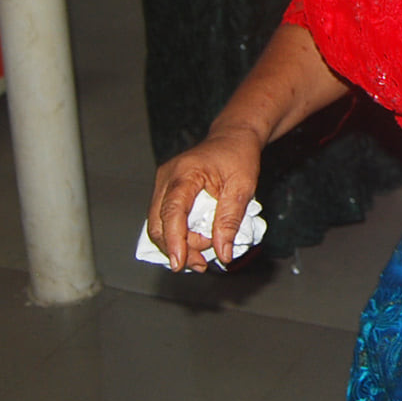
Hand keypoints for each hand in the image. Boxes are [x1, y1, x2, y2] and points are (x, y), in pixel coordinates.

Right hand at [147, 127, 262, 271]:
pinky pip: (164, 219)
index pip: (172, 211)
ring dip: (177, 245)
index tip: (179, 262)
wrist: (232, 138)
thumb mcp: (243, 187)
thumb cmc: (239, 157)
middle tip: (203, 262)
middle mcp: (167, 177)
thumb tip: (223, 253)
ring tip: (203, 256)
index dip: (174, 240)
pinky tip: (194, 245)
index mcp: (185, 172)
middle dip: (177, 248)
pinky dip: (176, 235)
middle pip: (159, 222)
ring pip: (158, 225)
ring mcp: (163, 184)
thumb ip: (230, 220)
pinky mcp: (165, 191)